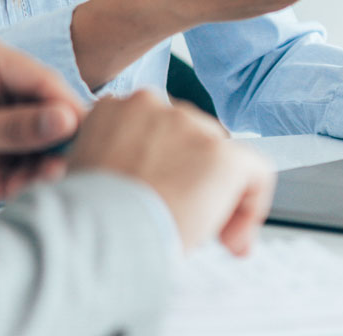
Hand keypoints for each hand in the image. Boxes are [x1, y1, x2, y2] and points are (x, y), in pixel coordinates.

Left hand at [0, 31, 83, 202]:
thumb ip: (13, 128)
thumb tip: (65, 120)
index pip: (43, 81)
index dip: (66, 114)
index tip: (80, 147)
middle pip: (43, 111)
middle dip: (44, 148)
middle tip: (45, 180)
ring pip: (31, 137)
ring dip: (26, 167)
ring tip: (5, 190)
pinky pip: (13, 152)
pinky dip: (10, 173)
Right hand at [65, 90, 274, 255]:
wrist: (99, 230)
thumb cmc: (86, 214)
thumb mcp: (85, 173)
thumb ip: (112, 161)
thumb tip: (136, 180)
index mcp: (116, 108)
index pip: (156, 129)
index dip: (166, 165)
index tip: (163, 196)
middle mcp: (153, 105)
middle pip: (192, 140)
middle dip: (193, 179)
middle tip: (186, 221)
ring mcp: (189, 126)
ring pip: (221, 157)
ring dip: (218, 195)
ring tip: (206, 235)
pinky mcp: (221, 154)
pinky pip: (257, 173)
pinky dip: (253, 204)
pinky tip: (236, 237)